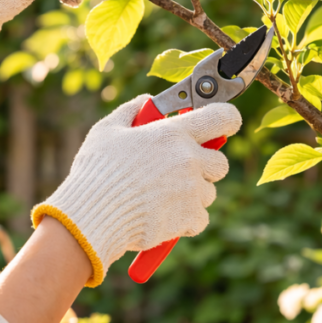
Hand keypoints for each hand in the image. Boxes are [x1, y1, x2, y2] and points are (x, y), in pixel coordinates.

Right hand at [32, 95, 241, 286]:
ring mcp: (192, 189)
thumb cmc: (96, 172)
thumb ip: (131, 111)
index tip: (226, 124)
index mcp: (172, 133)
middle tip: (179, 171)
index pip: (223, 117)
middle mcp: (188, 159)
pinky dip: (185, 221)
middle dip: (205, 167)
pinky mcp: (190, 217)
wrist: (92, 217)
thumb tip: (147, 101)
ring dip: (192, 195)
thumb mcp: (107, 131)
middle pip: (221, 162)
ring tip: (160, 197)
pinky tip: (161, 216)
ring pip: (208, 193)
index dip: (229, 119)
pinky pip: (200, 219)